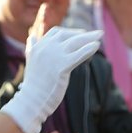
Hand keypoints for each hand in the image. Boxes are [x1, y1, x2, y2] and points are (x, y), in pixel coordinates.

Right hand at [2, 4, 102, 132]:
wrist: (31, 100)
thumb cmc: (33, 84)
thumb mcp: (31, 61)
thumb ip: (32, 48)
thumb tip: (32, 37)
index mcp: (38, 46)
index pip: (56, 32)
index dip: (70, 32)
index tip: (80, 34)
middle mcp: (45, 48)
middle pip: (67, 35)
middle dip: (82, 34)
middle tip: (96, 34)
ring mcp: (53, 56)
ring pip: (74, 42)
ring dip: (89, 37)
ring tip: (100, 35)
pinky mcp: (61, 67)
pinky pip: (79, 54)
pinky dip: (89, 49)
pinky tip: (96, 46)